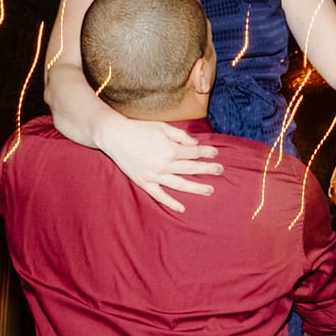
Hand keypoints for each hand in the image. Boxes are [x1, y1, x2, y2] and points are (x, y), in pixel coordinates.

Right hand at [98, 114, 223, 212]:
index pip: (194, 153)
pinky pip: (160, 196)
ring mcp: (154, 176)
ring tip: (209, 191)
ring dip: (196, 188)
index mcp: (170, 149)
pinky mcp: (144, 182)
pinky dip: (171, 203)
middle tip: (221, 171)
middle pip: (191, 168)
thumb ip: (181, 136)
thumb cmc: (139, 129)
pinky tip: (182, 208)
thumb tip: (195, 144)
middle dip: (208, 169)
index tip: (216, 153)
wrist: (115, 136)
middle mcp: (165, 165)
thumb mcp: (163, 127)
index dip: (206, 152)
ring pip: (180, 184)